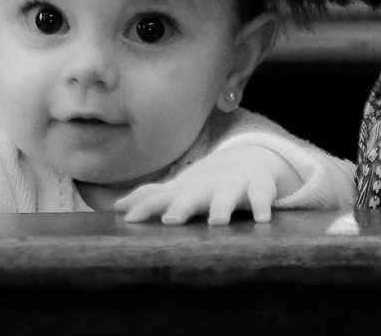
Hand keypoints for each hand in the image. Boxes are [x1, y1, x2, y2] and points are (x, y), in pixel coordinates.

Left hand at [114, 146, 300, 224]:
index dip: (145, 207)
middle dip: (181, 208)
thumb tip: (117, 208)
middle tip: (170, 220)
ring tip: (217, 221)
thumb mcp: (178, 190)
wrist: (247, 159)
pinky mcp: (257, 187)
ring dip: (221, 207)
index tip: (129, 219)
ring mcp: (231, 186)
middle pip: (191, 197)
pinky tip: (263, 219)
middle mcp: (205, 187)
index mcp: (185, 190)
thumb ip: (150, 198)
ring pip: (226, 197)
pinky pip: (261, 197)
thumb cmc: (205, 183)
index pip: (161, 198)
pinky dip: (261, 205)